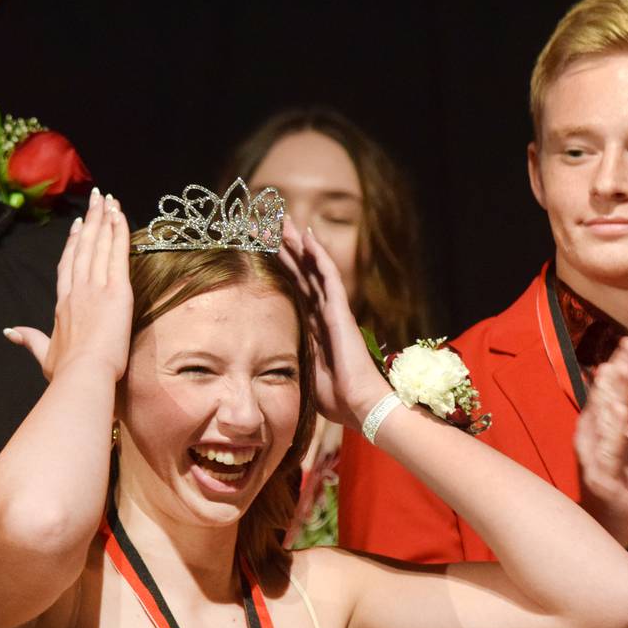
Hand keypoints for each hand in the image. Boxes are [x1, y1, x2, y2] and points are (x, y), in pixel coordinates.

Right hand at [4, 190, 130, 382]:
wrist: (82, 375)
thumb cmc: (67, 371)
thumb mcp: (44, 355)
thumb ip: (29, 340)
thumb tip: (10, 332)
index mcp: (62, 305)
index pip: (67, 267)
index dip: (72, 244)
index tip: (78, 226)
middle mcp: (77, 291)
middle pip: (83, 248)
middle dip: (90, 222)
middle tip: (95, 200)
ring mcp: (95, 288)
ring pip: (99, 245)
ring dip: (104, 219)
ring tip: (107, 199)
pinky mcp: (116, 291)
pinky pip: (117, 254)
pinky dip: (118, 232)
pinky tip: (119, 215)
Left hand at [277, 217, 388, 426]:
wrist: (360, 405)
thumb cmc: (338, 400)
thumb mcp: (307, 377)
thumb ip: (296, 364)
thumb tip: (273, 371)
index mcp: (315, 329)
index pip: (296, 291)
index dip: (283, 270)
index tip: (266, 251)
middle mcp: (324, 314)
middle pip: (303, 274)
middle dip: (287, 249)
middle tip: (271, 225)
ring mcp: (333, 310)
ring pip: (313, 269)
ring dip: (298, 245)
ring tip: (284, 222)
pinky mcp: (341, 311)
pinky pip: (328, 276)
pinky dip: (318, 256)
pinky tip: (307, 237)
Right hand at [573, 336, 627, 547]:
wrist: (608, 522)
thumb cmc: (615, 478)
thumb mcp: (621, 439)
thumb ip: (617, 408)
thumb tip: (612, 370)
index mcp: (596, 427)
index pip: (608, 391)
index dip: (620, 367)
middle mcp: (590, 438)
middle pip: (602, 403)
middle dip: (614, 379)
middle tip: (624, 354)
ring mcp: (593, 459)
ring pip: (601, 427)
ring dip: (608, 404)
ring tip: (617, 382)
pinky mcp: (599, 480)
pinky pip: (605, 458)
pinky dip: (610, 440)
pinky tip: (618, 425)